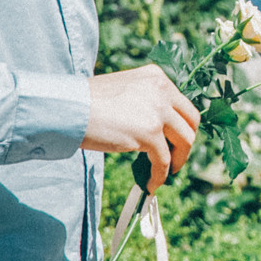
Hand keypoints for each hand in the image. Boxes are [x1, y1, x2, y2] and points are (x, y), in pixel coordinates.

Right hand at [85, 65, 200, 191]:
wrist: (69, 108)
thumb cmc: (87, 103)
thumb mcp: (124, 91)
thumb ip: (144, 102)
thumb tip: (157, 127)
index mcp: (156, 77)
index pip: (182, 104)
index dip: (181, 126)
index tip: (174, 141)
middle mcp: (163, 90)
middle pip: (191, 122)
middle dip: (185, 143)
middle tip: (175, 159)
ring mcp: (158, 111)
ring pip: (185, 141)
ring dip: (177, 160)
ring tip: (165, 173)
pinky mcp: (150, 133)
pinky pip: (164, 160)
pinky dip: (160, 175)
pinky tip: (151, 184)